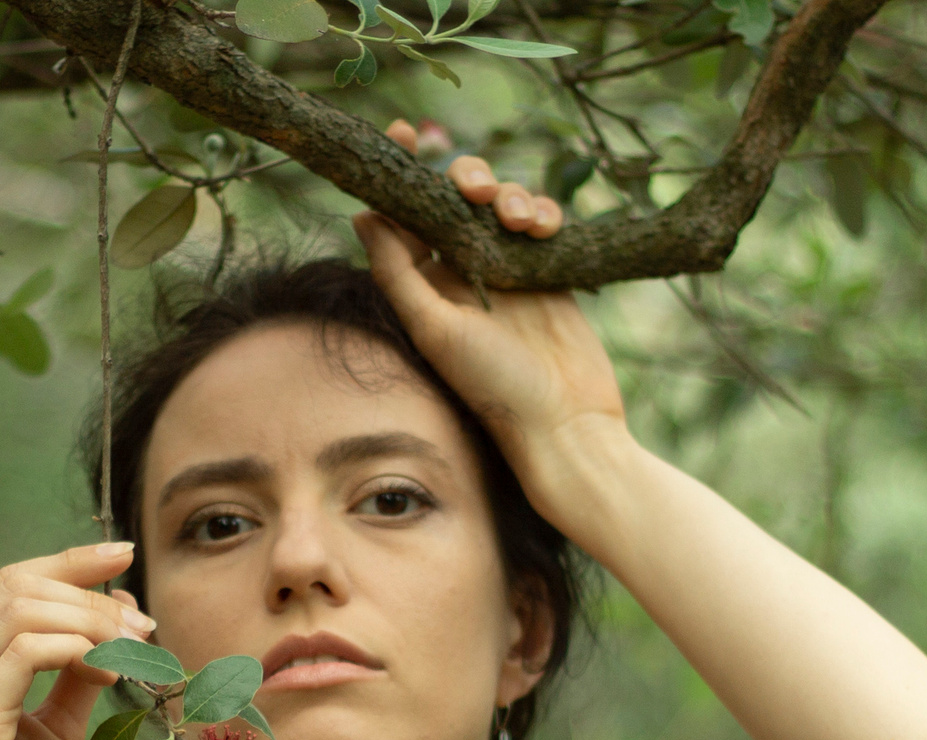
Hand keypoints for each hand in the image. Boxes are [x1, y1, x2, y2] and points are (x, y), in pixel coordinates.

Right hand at [0, 541, 149, 739]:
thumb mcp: (53, 728)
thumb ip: (77, 675)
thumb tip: (117, 625)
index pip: (8, 583)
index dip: (69, 561)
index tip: (122, 554)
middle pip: (16, 583)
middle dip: (90, 590)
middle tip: (144, 622)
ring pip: (24, 608)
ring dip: (93, 619)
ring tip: (138, 647)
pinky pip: (29, 652)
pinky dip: (80, 648)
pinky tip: (114, 668)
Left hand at [354, 123, 626, 478]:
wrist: (565, 421)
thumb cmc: (494, 385)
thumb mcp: (434, 327)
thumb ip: (397, 272)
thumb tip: (361, 215)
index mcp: (425, 285)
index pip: (406, 215)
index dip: (403, 170)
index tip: (402, 132)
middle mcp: (462, 272)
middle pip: (455, 198)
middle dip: (465, 178)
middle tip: (472, 188)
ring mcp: (508, 269)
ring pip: (501, 201)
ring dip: (507, 194)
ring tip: (516, 218)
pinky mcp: (549, 269)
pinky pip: (541, 219)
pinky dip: (541, 211)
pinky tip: (542, 227)